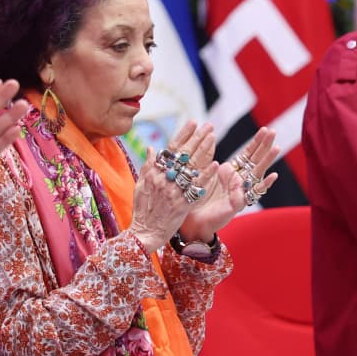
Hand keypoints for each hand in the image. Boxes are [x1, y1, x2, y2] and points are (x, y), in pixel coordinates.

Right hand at [126, 122, 217, 252]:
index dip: (184, 134)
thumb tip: (153, 149)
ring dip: (204, 151)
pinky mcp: (183, 205)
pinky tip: (216, 165)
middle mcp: (164, 180)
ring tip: (213, 137)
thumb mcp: (140, 186)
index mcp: (154, 173)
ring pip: (192, 167)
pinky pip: (197, 188)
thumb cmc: (142, 210)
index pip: (171, 149)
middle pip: (184, 155)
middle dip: (198, 138)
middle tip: (209, 126)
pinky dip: (206, 177)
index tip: (193, 122)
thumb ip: (148, 167)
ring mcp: (174, 192)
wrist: (145, 233)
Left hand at [180, 126, 281, 238]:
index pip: (247, 154)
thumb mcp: (204, 172)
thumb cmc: (199, 196)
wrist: (193, 219)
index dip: (256, 142)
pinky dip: (263, 185)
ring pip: (257, 174)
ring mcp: (241, 191)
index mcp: (232, 172)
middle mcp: (239, 180)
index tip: (265, 129)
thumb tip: (210, 136)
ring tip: (276, 148)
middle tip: (273, 131)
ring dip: (267, 160)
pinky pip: (252, 193)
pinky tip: (273, 176)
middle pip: (255, 160)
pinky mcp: (238, 203)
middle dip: (263, 146)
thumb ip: (208, 157)